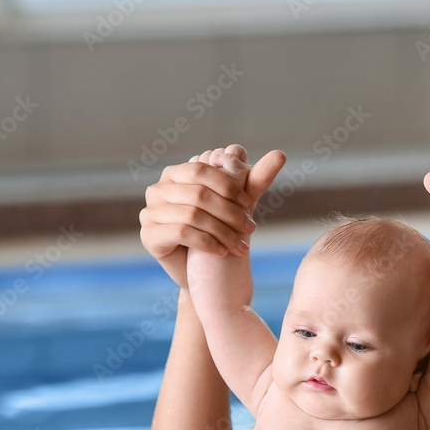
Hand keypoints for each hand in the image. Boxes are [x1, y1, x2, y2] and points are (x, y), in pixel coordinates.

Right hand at [141, 145, 286, 288]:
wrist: (206, 275)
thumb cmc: (221, 232)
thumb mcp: (238, 204)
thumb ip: (255, 179)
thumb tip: (280, 154)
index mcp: (176, 173)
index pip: (202, 169)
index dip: (229, 185)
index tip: (250, 205)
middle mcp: (158, 189)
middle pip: (198, 192)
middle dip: (229, 212)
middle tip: (251, 228)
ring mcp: (149, 212)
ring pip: (192, 214)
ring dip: (223, 231)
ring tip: (242, 245)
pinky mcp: (149, 236)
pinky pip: (182, 233)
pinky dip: (208, 243)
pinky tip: (223, 252)